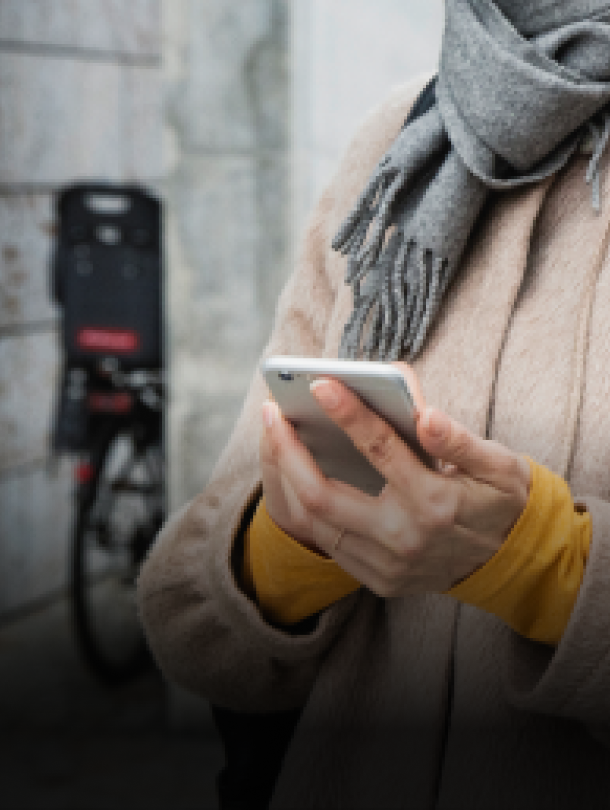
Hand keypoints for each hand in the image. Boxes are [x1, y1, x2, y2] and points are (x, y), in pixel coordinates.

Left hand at [259, 363, 530, 594]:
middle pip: (323, 496)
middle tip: (271, 413)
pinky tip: (298, 474)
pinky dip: (307, 508)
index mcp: (435, 502)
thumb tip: (426, 417)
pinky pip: (328, 543)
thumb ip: (461, 441)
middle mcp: (404, 539)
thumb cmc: (502, 502)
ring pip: (316, 523)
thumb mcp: (500, 466)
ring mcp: (388, 565)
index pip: (380, 449)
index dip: (348, 413)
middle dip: (288, 452)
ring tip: (277, 437)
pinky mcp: (379, 580)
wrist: (512, 564)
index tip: (320, 383)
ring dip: (289, 479)